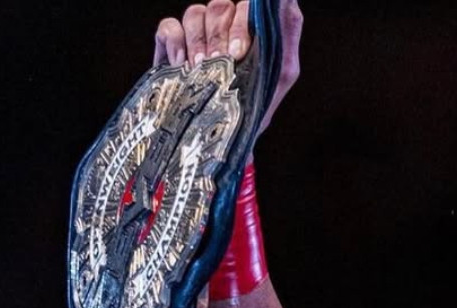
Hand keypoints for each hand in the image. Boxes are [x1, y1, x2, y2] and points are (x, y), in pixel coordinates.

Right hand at [153, 1, 303, 137]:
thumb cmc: (254, 111)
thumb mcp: (280, 75)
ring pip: (195, 14)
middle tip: (218, 65)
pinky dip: (174, 43)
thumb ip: (288, 33)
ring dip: (198, 43)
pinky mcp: (172, 46)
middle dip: (218, 38)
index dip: (241, 23)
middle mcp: (225, 29)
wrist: (221, 144)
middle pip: (219, 7)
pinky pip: (169, 26)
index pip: (247, 6)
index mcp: (250, 32)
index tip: (238, 53)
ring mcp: (198, 36)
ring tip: (201, 70)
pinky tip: (182, 65)